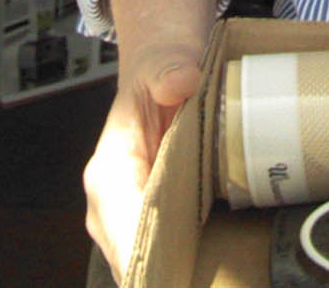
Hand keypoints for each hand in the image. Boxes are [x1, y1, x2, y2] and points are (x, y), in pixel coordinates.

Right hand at [83, 0, 218, 283]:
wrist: (161, 66)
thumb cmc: (160, 69)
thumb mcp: (164, 61)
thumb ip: (169, 70)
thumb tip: (181, 82)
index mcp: (108, 175)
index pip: (126, 234)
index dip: (156, 258)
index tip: (187, 266)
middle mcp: (110, 207)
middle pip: (138, 262)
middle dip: (173, 270)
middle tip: (215, 273)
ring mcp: (127, 218)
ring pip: (150, 264)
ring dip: (181, 268)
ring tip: (220, 268)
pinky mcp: (149, 220)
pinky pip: (164, 253)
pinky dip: (186, 260)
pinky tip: (219, 259)